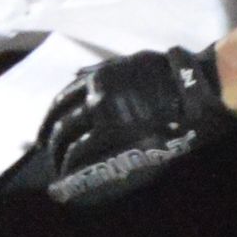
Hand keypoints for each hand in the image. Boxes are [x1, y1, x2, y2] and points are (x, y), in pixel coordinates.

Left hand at [38, 45, 232, 206]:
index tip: (46, 131)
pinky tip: (68, 173)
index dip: (50, 117)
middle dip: (50, 139)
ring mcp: (102, 115)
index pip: (62, 100)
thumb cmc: (167, 75)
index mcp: (98, 78)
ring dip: (59, 154)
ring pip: (67, 137)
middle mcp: (95, 94)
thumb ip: (102, 71)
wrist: (190, 89)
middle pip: (61, 121)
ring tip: (58, 168)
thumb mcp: (129, 63)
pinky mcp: (114, 134)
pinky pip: (82, 150)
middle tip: (47, 153)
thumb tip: (76, 74)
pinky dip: (70, 164)